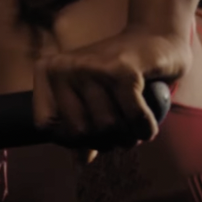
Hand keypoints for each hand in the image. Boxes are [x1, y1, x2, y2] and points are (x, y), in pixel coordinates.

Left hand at [33, 29, 186, 151]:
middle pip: (80, 131)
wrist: (155, 37)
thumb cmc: (118, 73)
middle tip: (120, 134)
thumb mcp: (91, 97)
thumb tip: (79, 164)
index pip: (46, 126)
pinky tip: (148, 128)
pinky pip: (133, 119)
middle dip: (104, 141)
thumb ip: (83, 127)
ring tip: (134, 129)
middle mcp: (65, 67)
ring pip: (108, 127)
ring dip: (127, 137)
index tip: (90, 137)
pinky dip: (145, 129)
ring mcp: (93, 67)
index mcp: (48, 71)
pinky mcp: (123, 71)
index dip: (70, 140)